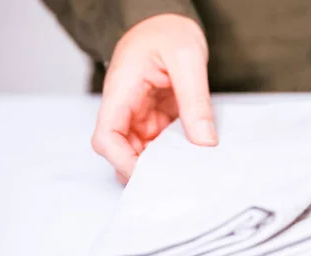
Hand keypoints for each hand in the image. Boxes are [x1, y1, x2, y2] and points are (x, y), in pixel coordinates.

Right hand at [91, 14, 216, 184]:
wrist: (165, 19)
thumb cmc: (168, 31)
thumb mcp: (187, 59)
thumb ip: (195, 100)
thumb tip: (204, 141)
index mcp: (122, 91)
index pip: (106, 136)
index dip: (122, 160)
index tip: (148, 174)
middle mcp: (125, 107)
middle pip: (120, 150)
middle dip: (142, 169)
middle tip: (176, 181)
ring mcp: (139, 114)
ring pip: (139, 151)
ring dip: (159, 164)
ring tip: (187, 172)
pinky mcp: (154, 117)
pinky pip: (157, 143)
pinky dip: (171, 154)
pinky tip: (191, 157)